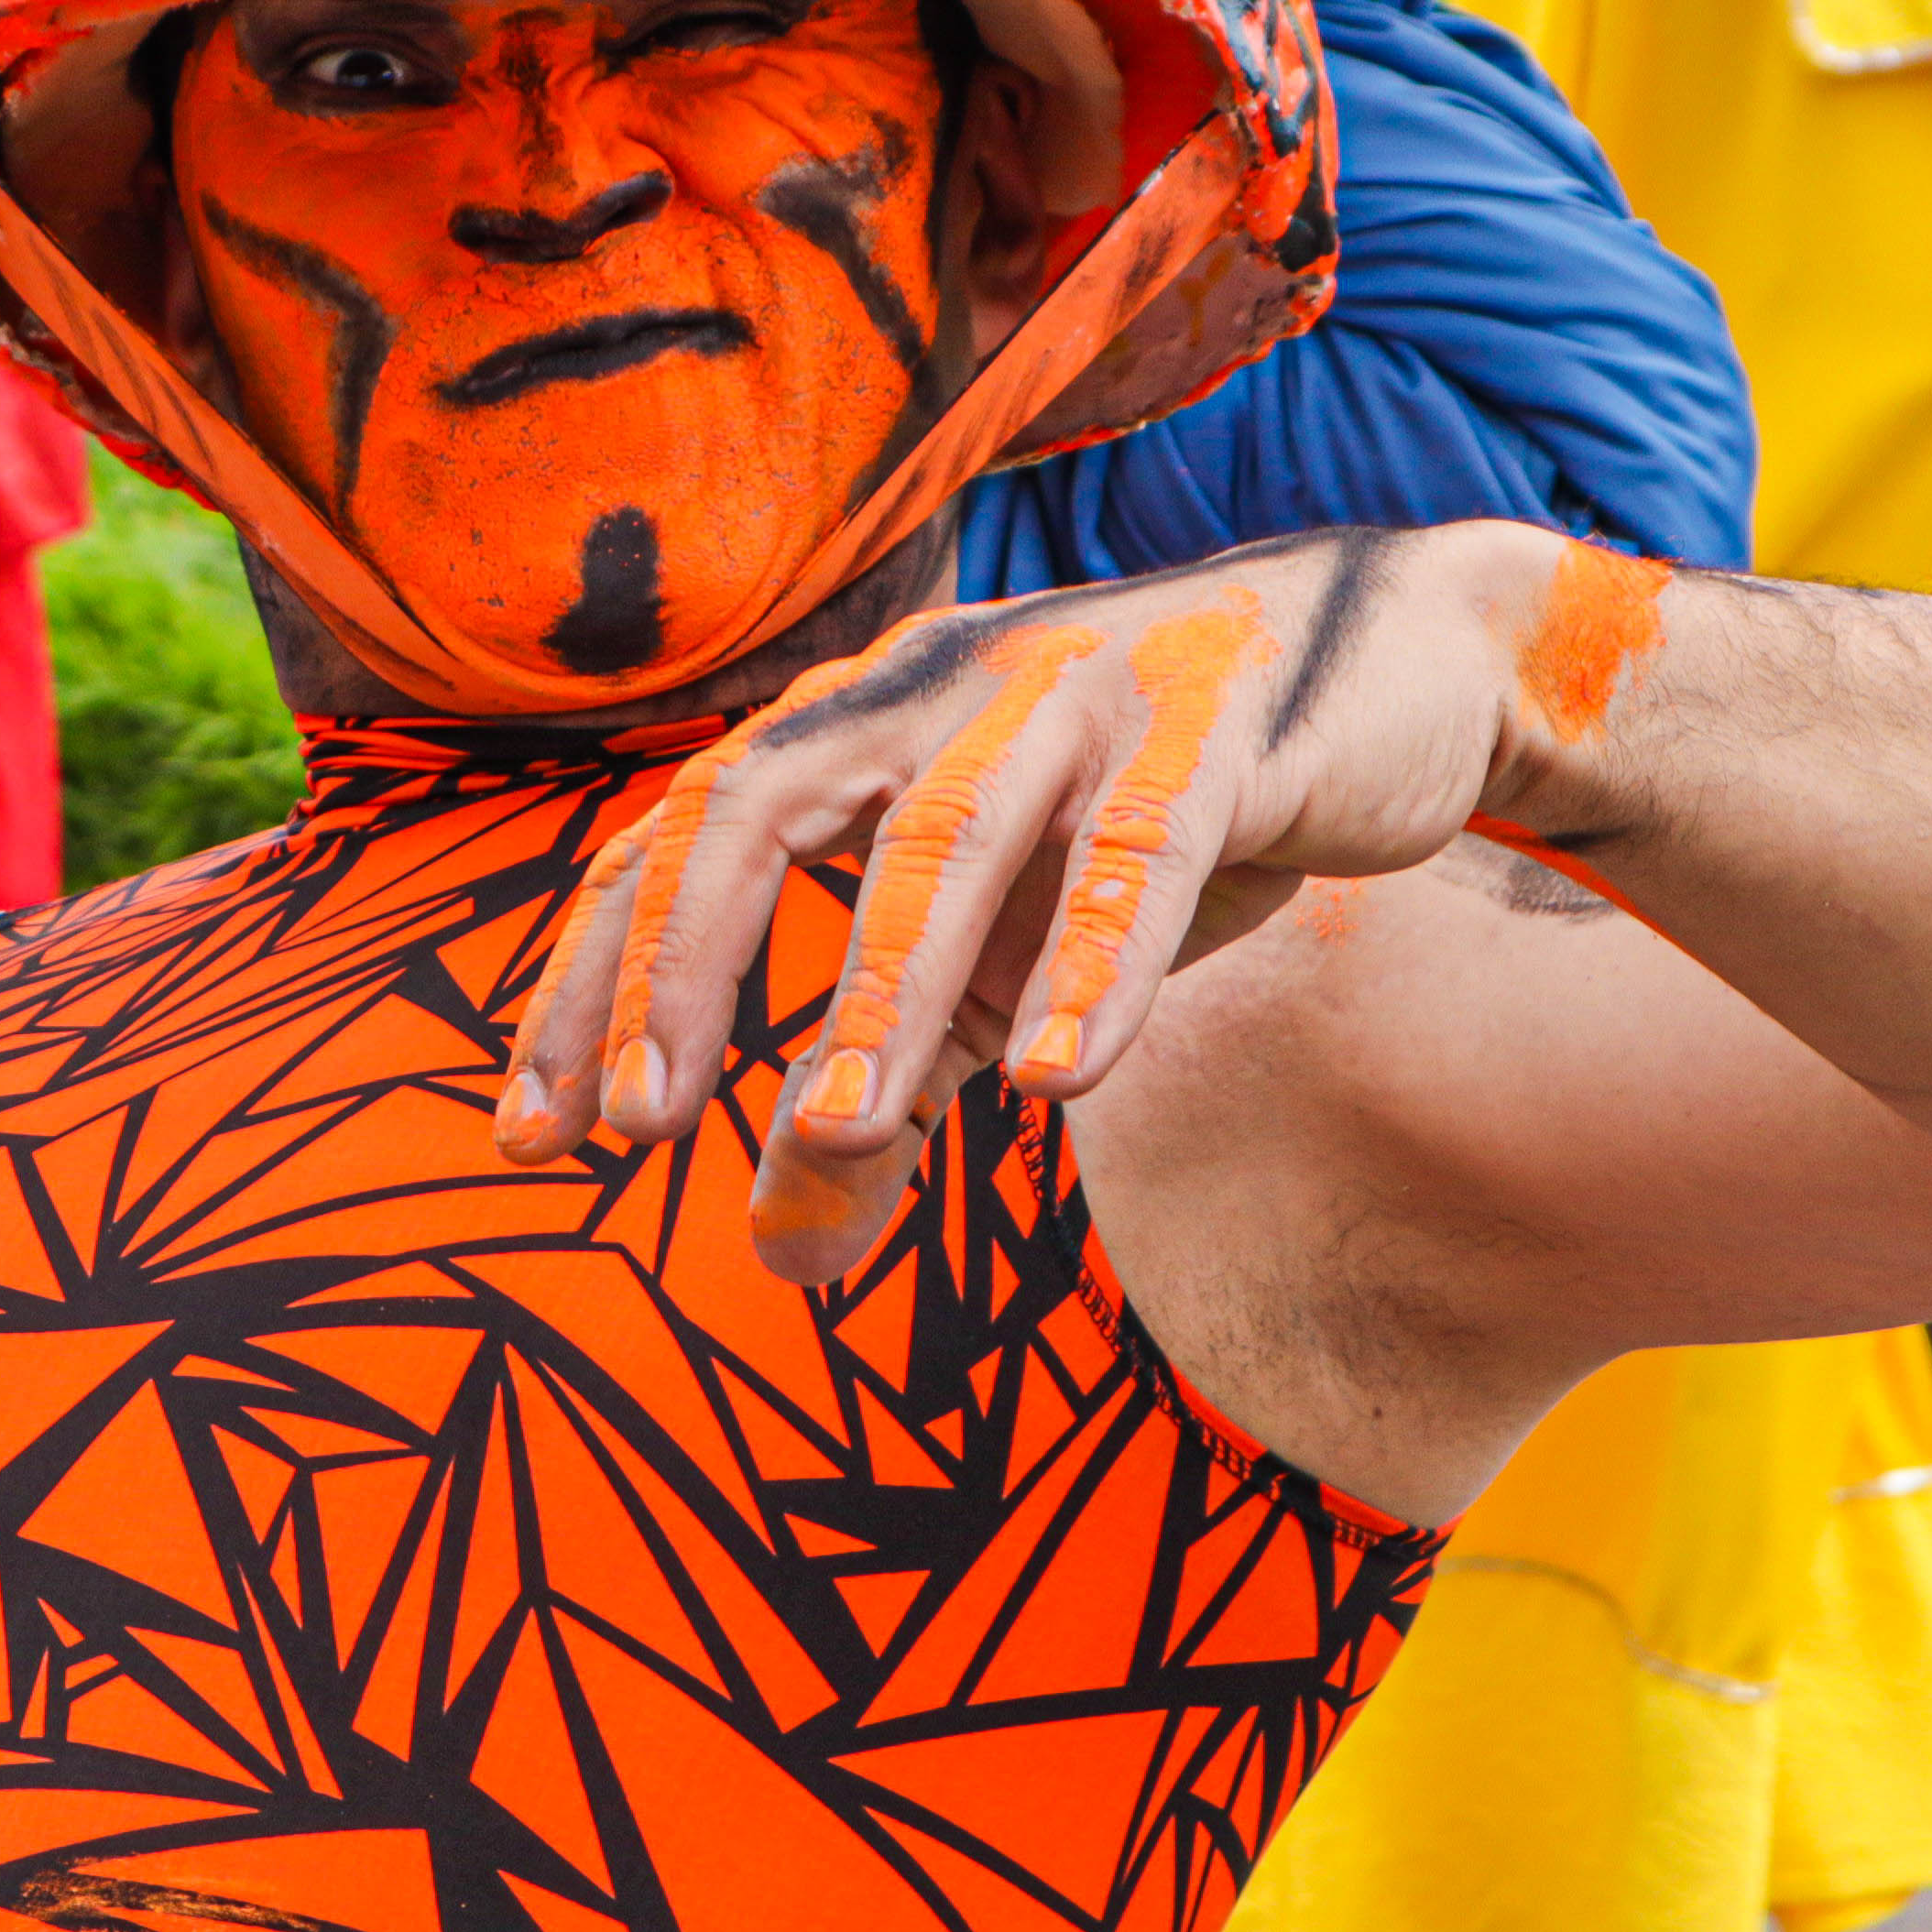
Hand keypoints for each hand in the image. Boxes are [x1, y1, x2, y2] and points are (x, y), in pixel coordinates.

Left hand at [498, 524, 1631, 1283]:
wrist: (1404, 663)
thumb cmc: (1152, 817)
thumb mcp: (999, 978)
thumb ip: (886, 1098)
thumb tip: (773, 1268)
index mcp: (860, 720)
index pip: (678, 838)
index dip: (592, 977)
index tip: (528, 1131)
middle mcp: (939, 686)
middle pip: (761, 804)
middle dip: (681, 963)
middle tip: (632, 1122)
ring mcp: (1077, 692)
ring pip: (945, 835)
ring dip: (879, 984)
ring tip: (827, 1123)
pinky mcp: (1219, 725)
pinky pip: (1140, 854)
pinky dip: (1091, 963)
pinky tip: (1060, 1075)